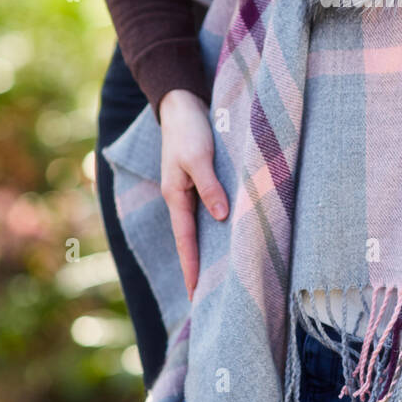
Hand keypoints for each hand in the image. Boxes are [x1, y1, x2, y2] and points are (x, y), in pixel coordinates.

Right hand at [158, 88, 228, 299]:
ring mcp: (190, 189)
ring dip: (206, 250)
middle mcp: (181, 197)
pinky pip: (207, 210)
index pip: (186, 240)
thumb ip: (210, 186)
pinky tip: (225, 237)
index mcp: (176, 196)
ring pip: (200, 226)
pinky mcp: (200, 180)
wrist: (183, 103)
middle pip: (190, 239)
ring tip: (217, 277)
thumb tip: (221, 217)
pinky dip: (214, 228)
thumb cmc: (189, 128)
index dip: (191, 268)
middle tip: (206, 298)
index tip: (195, 296)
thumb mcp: (199, 157)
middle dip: (196, 268)